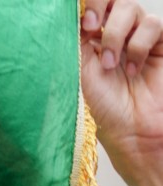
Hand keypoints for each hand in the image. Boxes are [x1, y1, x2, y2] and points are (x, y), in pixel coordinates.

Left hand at [82, 0, 162, 185]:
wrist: (133, 131)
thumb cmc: (105, 108)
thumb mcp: (81, 71)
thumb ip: (78, 41)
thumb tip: (72, 14)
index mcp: (91, 39)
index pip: (90, 7)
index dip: (87, 4)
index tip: (81, 21)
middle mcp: (115, 34)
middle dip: (100, 6)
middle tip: (92, 28)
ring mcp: (138, 38)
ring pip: (131, 8)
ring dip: (116, 35)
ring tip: (110, 65)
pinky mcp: (160, 44)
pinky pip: (152, 26)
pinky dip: (138, 46)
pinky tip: (133, 69)